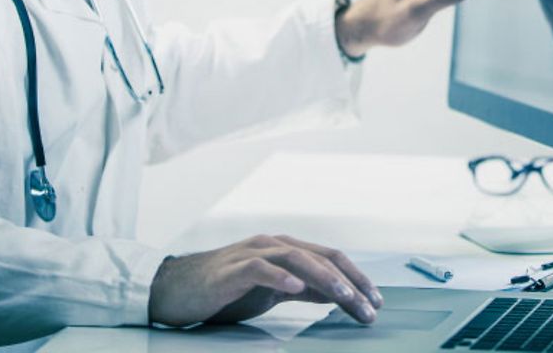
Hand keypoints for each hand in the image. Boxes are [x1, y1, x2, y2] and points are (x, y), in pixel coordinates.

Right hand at [148, 234, 382, 326]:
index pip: (331, 258)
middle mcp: (273, 245)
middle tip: (370, 306)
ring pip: (297, 258)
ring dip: (325, 277)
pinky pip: (260, 269)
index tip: (376, 301)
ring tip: (345, 296)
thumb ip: (304, 290)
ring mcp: (253, 253)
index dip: (357, 277)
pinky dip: (280, 277)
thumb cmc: (225, 289)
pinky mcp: (232, 270)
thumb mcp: (273, 291)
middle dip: (351, 282)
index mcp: (286, 250)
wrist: (177, 289)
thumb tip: (337, 295)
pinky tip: (296, 287)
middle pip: (321, 257)